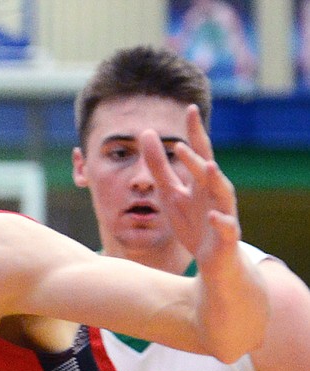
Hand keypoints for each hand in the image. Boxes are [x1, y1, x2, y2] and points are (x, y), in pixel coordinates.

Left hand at [141, 105, 240, 270]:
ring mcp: (223, 212)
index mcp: (201, 181)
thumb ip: (159, 165)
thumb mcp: (170, 193)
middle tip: (181, 143)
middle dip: (196, 157)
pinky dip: (219, 221)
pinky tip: (211, 215)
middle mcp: (215, 192)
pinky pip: (225, 226)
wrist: (213, 260)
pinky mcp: (226, 235)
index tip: (190, 108)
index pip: (199, 152)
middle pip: (207, 171)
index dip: (195, 132)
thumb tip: (147, 132)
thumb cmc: (192, 223)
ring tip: (207, 167)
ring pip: (223, 193)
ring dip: (215, 180)